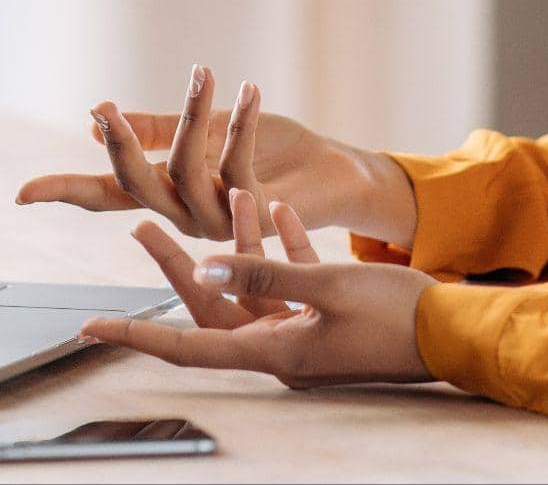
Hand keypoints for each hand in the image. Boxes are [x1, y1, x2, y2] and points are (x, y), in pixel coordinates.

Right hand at [15, 65, 415, 242]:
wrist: (333, 171)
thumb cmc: (270, 148)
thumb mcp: (208, 128)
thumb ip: (158, 127)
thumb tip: (94, 117)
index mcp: (166, 190)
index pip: (105, 194)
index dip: (64, 191)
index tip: (20, 195)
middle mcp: (184, 212)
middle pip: (136, 186)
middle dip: (122, 146)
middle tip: (108, 110)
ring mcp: (220, 219)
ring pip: (188, 169)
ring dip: (195, 114)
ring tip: (205, 70)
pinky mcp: (259, 212)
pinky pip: (239, 164)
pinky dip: (245, 120)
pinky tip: (251, 89)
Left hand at [82, 193, 434, 388]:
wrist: (456, 332)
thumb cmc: (397, 317)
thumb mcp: (326, 287)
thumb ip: (264, 272)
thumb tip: (205, 262)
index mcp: (273, 352)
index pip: (187, 346)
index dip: (136, 334)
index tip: (91, 326)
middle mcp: (281, 348)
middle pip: (211, 304)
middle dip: (176, 262)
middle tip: (140, 226)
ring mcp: (305, 334)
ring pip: (251, 285)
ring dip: (235, 242)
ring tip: (216, 196)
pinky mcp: (328, 317)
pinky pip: (291, 281)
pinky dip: (282, 246)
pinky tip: (281, 206)